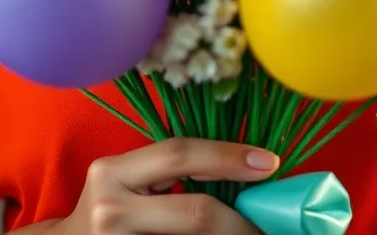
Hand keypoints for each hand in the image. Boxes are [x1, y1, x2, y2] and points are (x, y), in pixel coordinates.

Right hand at [60, 137, 277, 232]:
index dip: (228, 156)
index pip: (180, 154)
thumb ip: (167, 172)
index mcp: (113, 171)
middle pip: (195, 212)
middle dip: (241, 220)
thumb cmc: (107, 211)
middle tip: (267, 223)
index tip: (268, 163)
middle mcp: (111, 208)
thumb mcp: (126, 181)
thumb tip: (241, 169)